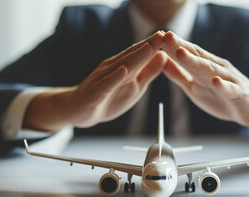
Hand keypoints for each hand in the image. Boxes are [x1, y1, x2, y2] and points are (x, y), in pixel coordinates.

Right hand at [23, 31, 166, 130]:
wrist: (78, 111)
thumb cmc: (108, 98)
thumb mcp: (134, 86)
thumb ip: (148, 72)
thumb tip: (164, 56)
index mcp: (124, 67)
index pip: (140, 54)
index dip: (155, 45)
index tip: (170, 36)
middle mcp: (113, 68)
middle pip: (132, 56)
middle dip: (148, 46)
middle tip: (162, 35)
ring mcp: (102, 79)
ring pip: (120, 67)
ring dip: (135, 57)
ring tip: (148, 47)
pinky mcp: (95, 92)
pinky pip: (106, 84)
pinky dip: (114, 78)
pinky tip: (123, 71)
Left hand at [162, 32, 248, 128]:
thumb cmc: (222, 96)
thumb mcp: (195, 87)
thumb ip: (179, 75)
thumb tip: (161, 62)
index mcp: (205, 67)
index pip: (188, 53)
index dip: (172, 45)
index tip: (157, 36)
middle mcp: (217, 69)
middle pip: (197, 57)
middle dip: (181, 46)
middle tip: (166, 36)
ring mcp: (229, 80)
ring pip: (211, 70)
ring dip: (196, 61)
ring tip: (181, 53)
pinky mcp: (239, 94)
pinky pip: (230, 89)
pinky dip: (223, 85)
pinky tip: (216, 81)